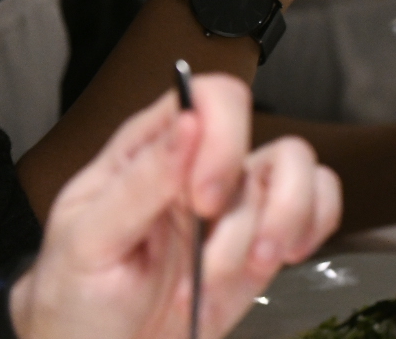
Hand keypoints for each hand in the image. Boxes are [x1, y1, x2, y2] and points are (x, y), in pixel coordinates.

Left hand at [11, 75, 340, 338]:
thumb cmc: (76, 298)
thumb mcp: (87, 244)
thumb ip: (139, 184)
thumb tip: (188, 122)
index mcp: (149, 150)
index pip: (204, 97)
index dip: (220, 137)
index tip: (204, 200)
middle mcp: (199, 164)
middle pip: (262, 127)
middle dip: (247, 199)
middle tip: (215, 254)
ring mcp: (236, 200)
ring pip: (297, 166)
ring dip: (280, 222)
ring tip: (248, 269)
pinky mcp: (265, 235)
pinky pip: (319, 202)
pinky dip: (314, 225)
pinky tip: (284, 255)